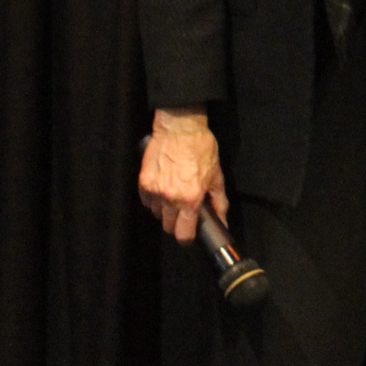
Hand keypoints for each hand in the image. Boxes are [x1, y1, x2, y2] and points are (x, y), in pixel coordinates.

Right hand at [139, 106, 227, 241]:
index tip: (188, 234)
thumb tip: (222, 222)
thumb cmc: (201, 149)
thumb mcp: (216, 176)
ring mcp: (155, 191)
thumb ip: (219, 202)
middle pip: (168, 226)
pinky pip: (147, 201)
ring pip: (157, 214)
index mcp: (191, 199)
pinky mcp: (143, 182)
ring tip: (173, 195)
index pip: (183, 233)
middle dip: (176, 223)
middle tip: (183, 212)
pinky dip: (154, 199)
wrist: (180, 128)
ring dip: (165, 210)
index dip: (187, 238)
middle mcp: (171, 198)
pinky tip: (163, 187)